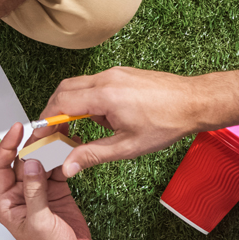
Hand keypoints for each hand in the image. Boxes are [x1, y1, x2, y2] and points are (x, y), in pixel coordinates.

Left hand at [0, 123, 93, 239]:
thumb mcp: (39, 221)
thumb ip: (34, 192)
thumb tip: (29, 164)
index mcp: (7, 203)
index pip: (0, 167)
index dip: (6, 147)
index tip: (16, 130)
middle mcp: (20, 195)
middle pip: (21, 161)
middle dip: (31, 143)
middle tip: (44, 128)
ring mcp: (39, 193)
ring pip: (40, 163)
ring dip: (48, 148)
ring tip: (58, 132)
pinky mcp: (56, 193)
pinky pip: (56, 169)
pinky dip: (63, 158)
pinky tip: (68, 147)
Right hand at [37, 67, 200, 177]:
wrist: (196, 102)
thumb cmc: (168, 122)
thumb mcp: (127, 147)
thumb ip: (92, 155)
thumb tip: (68, 166)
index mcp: (105, 96)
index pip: (60, 104)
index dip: (46, 121)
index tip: (42, 135)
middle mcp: (106, 79)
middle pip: (63, 91)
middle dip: (54, 112)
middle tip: (56, 133)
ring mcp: (114, 74)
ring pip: (77, 86)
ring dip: (72, 106)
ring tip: (86, 128)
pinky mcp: (121, 74)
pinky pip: (93, 84)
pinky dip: (88, 100)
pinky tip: (103, 117)